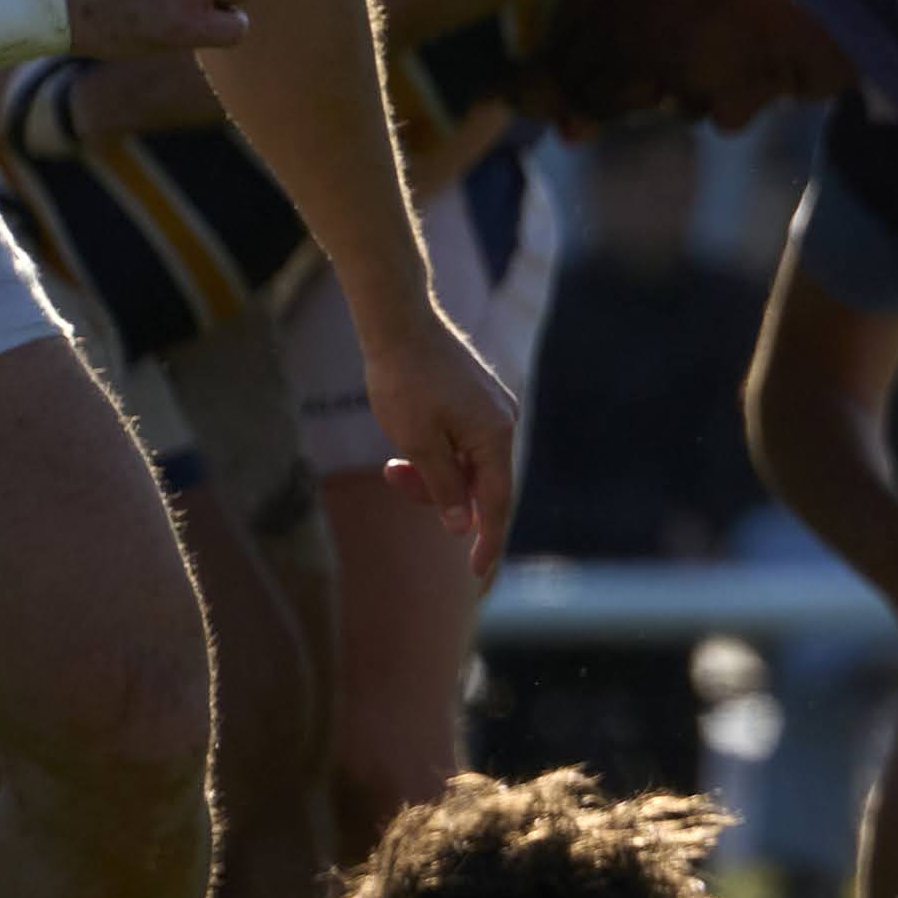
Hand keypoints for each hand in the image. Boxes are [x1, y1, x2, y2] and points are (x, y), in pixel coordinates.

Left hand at [359, 308, 520, 580]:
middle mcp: (503, 423)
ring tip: (394, 460)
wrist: (401, 322)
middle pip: (482, 483)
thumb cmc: (404, 380)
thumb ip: (443, 487)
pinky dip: (440, 454)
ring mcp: (494, 410)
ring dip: (434, 473)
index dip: (487, 542)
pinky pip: (466, 443)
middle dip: (442, 496)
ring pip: (470, 463)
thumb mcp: (417, 442)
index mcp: (494, 437)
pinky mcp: (480, 400)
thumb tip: (463, 525)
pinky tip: (410, 442)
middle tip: (395, 479)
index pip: (497, 504)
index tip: (476, 576)